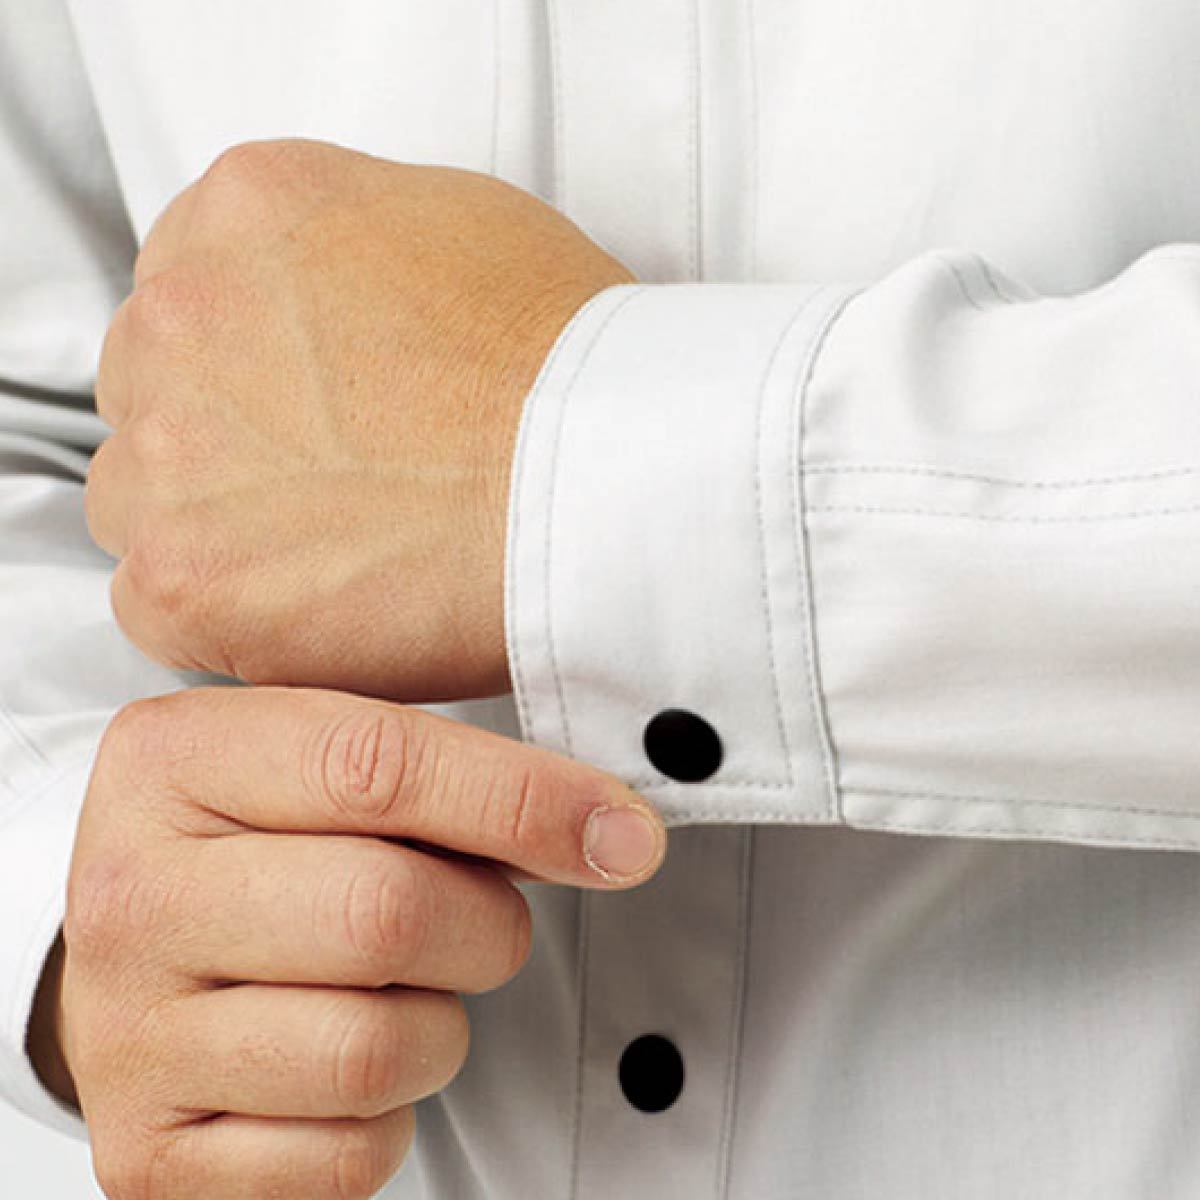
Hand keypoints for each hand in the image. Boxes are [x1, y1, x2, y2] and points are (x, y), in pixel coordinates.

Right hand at [54, 686, 663, 1199]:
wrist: (137, 970)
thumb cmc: (262, 852)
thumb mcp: (320, 769)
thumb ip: (448, 775)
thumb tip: (613, 833)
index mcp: (174, 760)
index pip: (377, 764)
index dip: (524, 800)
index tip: (621, 834)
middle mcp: (128, 894)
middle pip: (386, 913)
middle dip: (485, 927)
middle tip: (482, 924)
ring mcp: (124, 1035)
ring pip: (375, 1049)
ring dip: (440, 1028)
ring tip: (402, 994)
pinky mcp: (149, 1156)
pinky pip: (348, 1157)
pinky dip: (391, 1117)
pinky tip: (349, 1066)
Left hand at [84, 138, 633, 701]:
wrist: (600, 478)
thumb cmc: (568, 370)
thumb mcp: (462, 224)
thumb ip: (352, 247)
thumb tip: (335, 300)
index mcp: (248, 208)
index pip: (190, 287)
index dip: (253, 364)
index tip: (302, 411)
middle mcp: (183, 312)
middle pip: (155, 390)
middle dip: (227, 439)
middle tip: (328, 486)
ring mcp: (170, 443)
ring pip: (142, 498)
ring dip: (215, 527)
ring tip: (331, 553)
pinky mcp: (183, 570)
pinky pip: (157, 602)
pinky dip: (225, 615)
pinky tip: (315, 607)